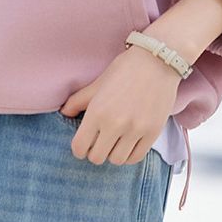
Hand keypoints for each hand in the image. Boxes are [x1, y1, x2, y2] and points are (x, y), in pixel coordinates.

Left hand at [58, 45, 180, 165]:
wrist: (157, 61)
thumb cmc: (124, 70)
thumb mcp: (97, 84)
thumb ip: (78, 101)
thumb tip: (64, 113)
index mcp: (97, 112)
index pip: (79, 147)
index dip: (79, 148)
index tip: (84, 143)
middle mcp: (115, 124)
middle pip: (97, 158)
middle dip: (95, 151)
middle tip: (99, 141)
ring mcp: (136, 130)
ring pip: (116, 160)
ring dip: (113, 153)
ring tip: (115, 141)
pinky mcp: (153, 133)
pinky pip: (135, 158)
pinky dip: (129, 154)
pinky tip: (128, 142)